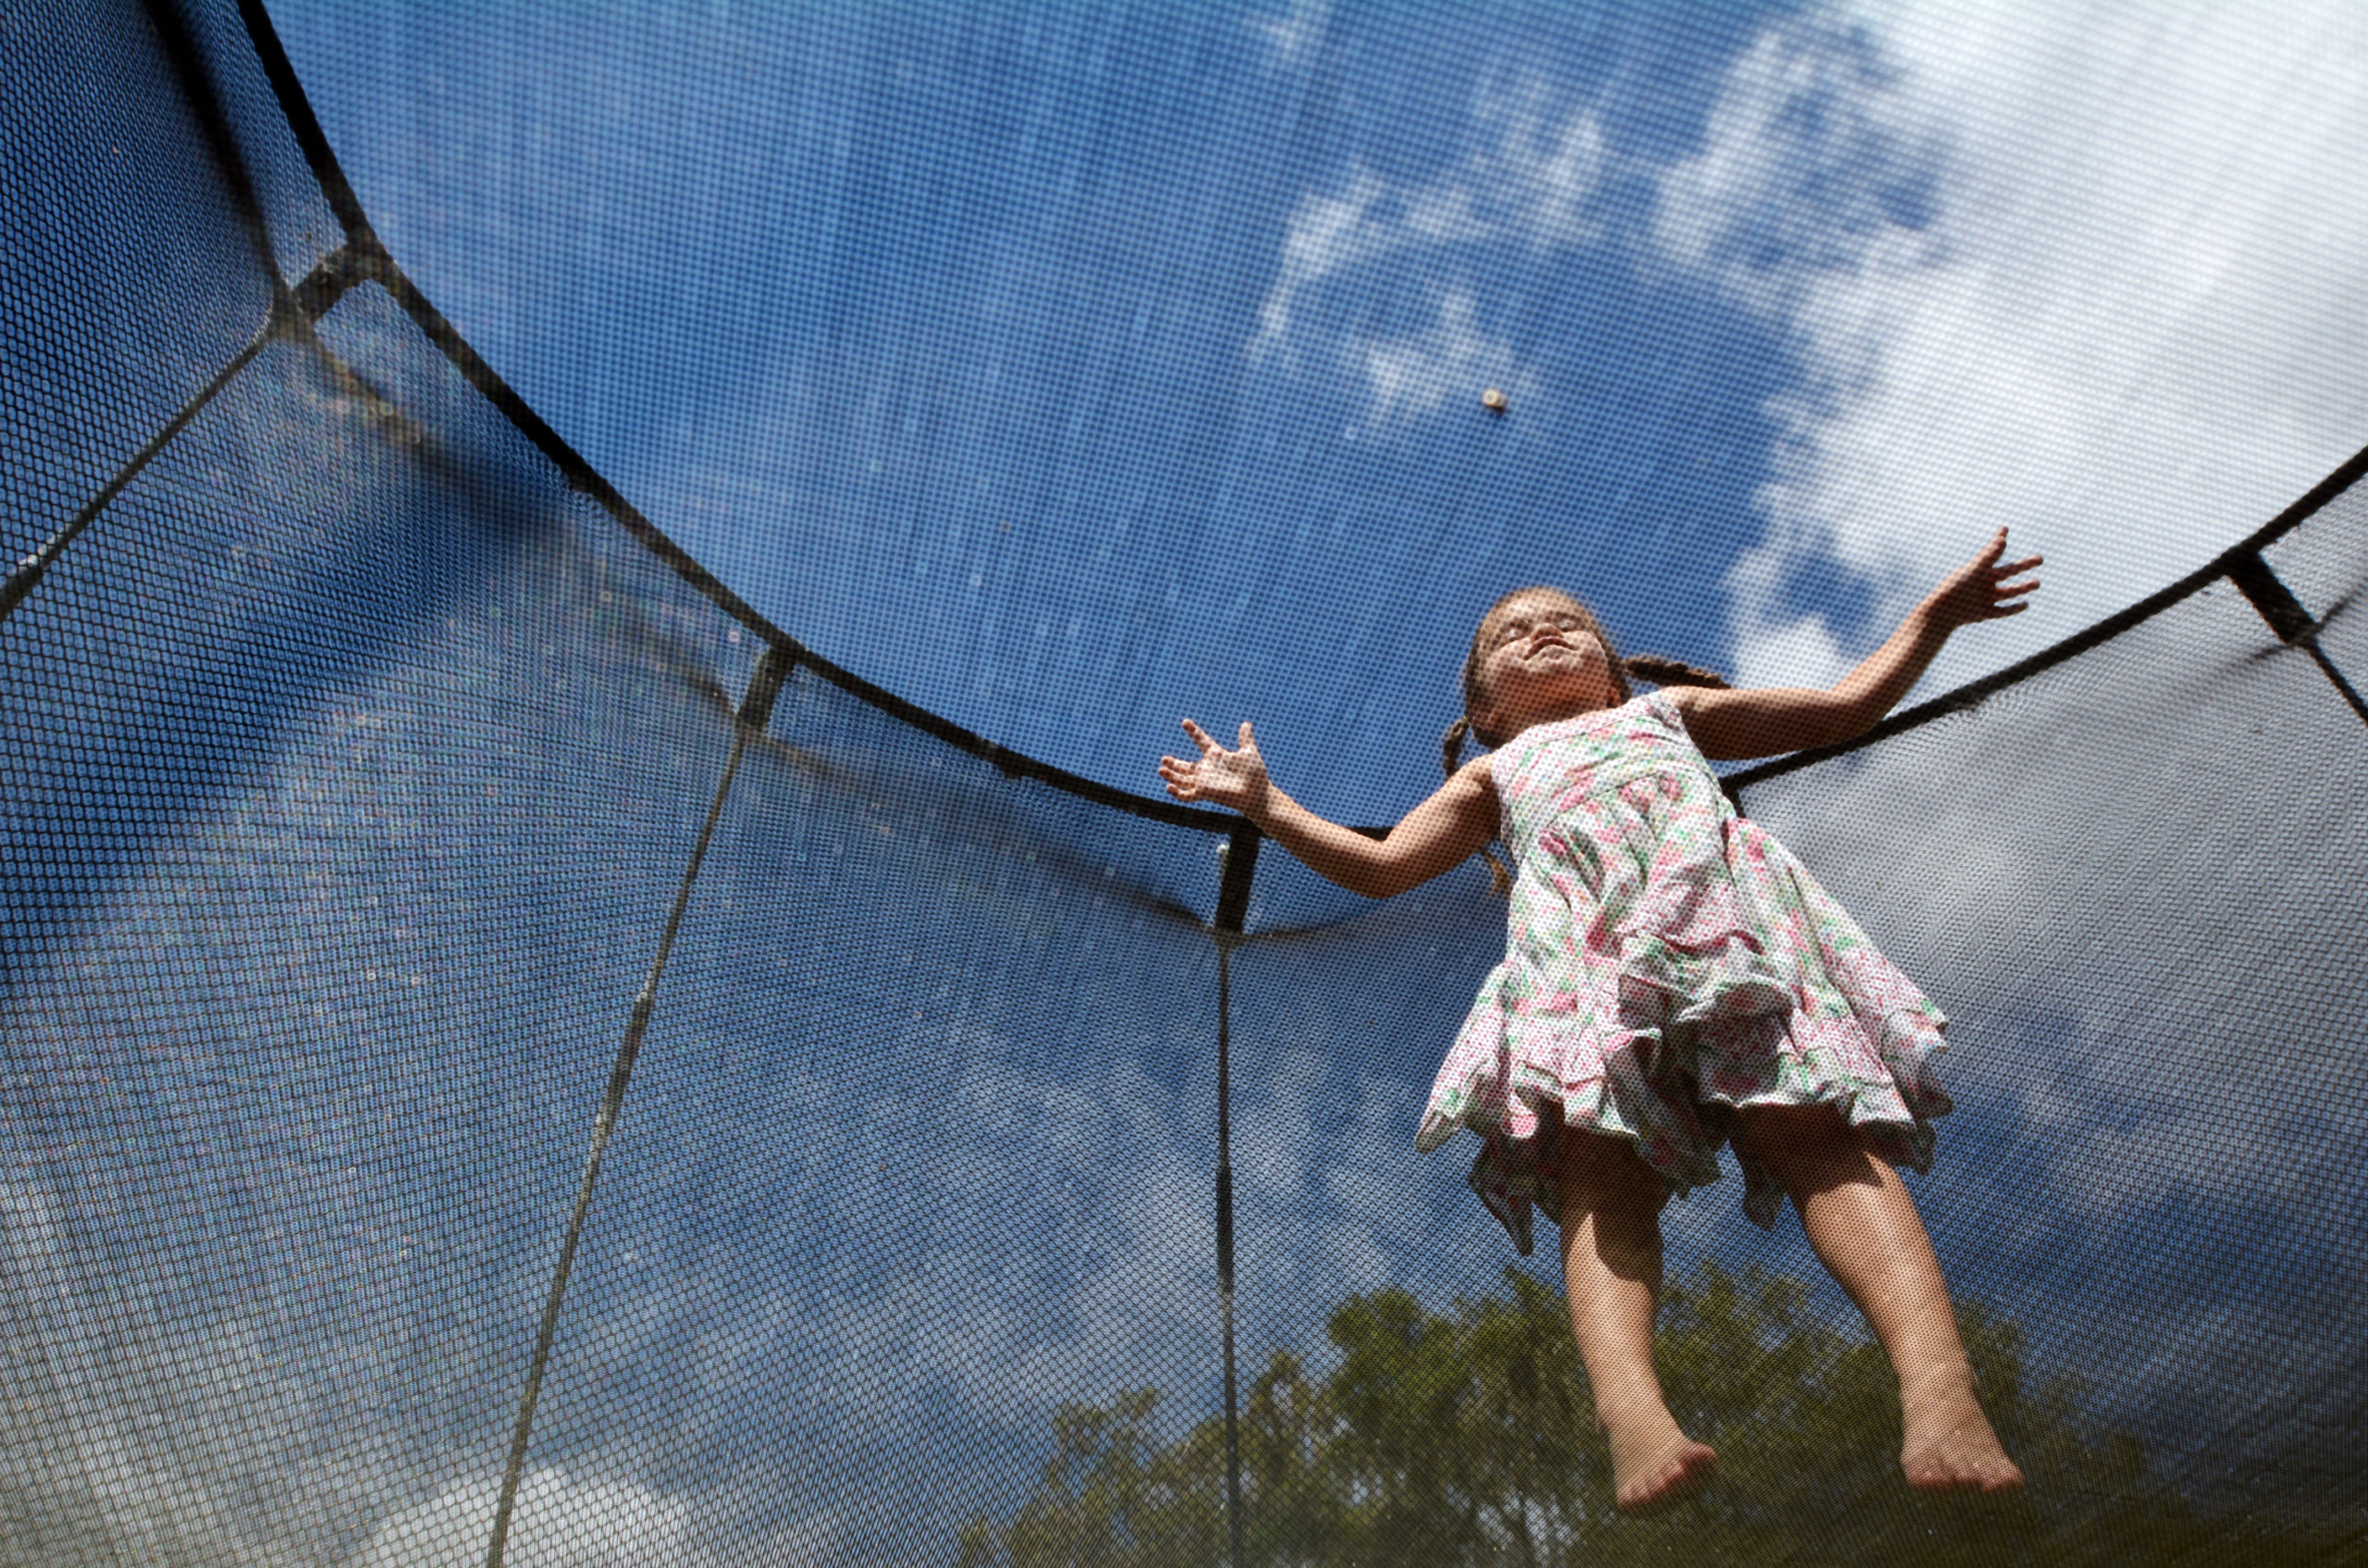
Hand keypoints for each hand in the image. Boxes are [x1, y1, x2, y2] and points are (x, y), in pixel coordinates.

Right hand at [1159, 719, 1269, 814]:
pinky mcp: (1204, 792)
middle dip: (1174, 763)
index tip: (1185, 722)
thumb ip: (1245, 738)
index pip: (1202, 741)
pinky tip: (1169, 787)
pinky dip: (1177, 792)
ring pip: (1183, 779)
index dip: (1194, 732)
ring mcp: (1205, 781)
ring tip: (1161, 770)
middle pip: (1186, 766)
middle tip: (1164, 759)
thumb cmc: (1255, 774)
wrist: (1258, 793)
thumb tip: (1246, 723)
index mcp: (1217, 755)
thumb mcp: (1249, 752)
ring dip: (1172, 775)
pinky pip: (1187, 794)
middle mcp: (1208, 768)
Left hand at [1921, 527, 2041, 630]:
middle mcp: (1984, 582)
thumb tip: (2003, 539)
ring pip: (2009, 592)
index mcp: (1980, 570)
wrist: (1942, 612)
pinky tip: (2026, 604)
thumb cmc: (1955, 588)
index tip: (2004, 528)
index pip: (1993, 552)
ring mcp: (1985, 598)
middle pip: (2009, 571)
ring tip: (2037, 582)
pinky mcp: (1985, 613)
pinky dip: (2014, 608)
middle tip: (2040, 558)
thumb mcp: (1974, 571)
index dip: (1998, 540)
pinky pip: (2002, 611)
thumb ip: (1988, 556)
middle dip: (2025, 565)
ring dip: (2023, 587)